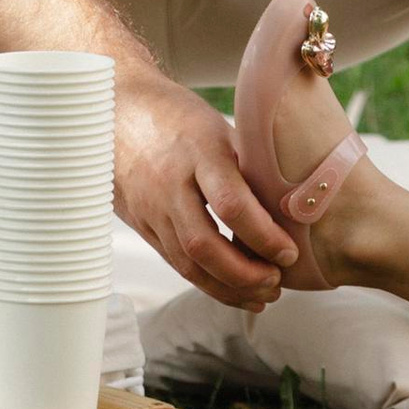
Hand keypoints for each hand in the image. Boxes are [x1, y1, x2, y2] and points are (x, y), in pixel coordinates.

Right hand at [116, 69, 295, 310]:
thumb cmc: (177, 115)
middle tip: (277, 282)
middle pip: (204, 245)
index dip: (263, 236)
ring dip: (228, 289)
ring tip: (264, 296)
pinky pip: (176, 263)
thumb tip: (293, 200)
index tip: (289, 252)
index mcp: (197, 150)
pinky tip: (235, 292)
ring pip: (188, 264)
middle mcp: (169, 184)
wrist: (114, 113)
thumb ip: (247, 162)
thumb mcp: (217, 125)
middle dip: (244, 274)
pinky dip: (207, 283)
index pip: (231, 204)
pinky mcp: (143, 226)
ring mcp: (151, 209)